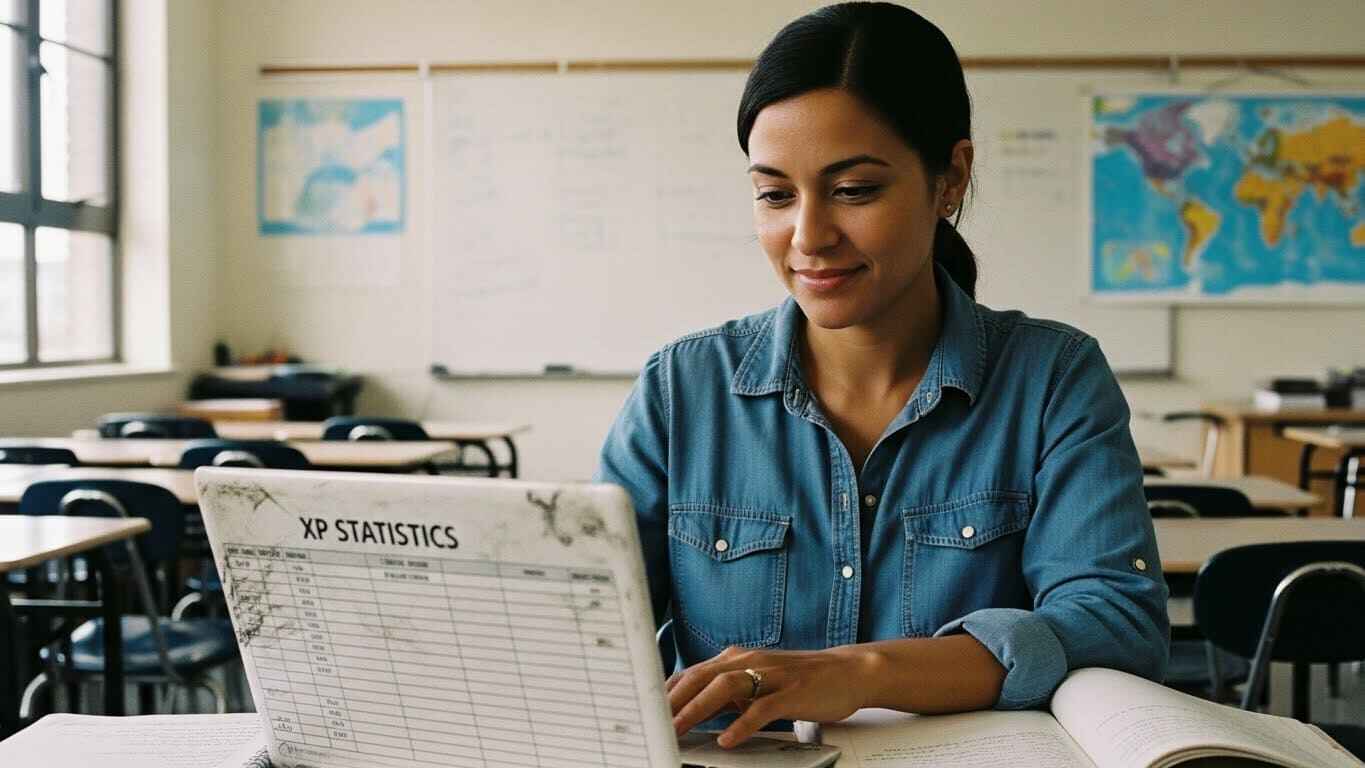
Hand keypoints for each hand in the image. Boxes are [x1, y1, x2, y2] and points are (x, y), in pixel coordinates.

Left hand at [666, 644, 877, 747]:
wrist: (847, 671)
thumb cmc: (800, 680)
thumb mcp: (758, 682)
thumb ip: (729, 693)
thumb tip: (695, 710)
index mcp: (738, 659)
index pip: (692, 673)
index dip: (667, 691)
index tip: (645, 709)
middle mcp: (749, 661)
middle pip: (701, 677)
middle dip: (673, 700)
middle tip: (651, 722)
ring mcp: (770, 675)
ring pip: (724, 687)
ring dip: (696, 709)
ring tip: (677, 729)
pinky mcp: (790, 692)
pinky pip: (761, 708)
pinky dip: (741, 724)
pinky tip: (727, 740)